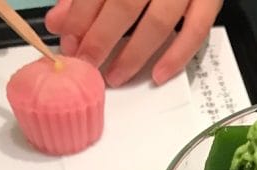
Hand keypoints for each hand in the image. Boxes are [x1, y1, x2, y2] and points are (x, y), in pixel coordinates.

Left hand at [44, 0, 222, 87]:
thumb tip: (59, 21)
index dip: (80, 14)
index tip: (68, 40)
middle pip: (125, 4)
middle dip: (101, 38)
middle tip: (88, 64)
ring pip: (158, 22)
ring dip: (134, 53)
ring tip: (115, 76)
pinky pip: (197, 31)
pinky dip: (177, 55)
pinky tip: (158, 74)